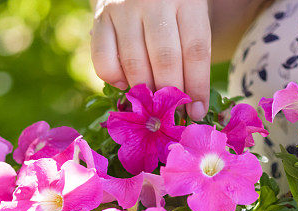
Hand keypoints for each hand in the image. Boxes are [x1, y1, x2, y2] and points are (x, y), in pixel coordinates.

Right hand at [90, 0, 210, 119]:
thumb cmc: (172, 9)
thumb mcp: (190, 19)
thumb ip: (192, 54)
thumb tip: (194, 108)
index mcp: (186, 0)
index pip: (195, 50)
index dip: (197, 86)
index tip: (197, 112)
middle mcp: (154, 1)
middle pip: (165, 59)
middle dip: (170, 94)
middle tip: (171, 112)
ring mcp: (124, 9)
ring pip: (135, 63)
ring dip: (144, 91)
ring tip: (152, 104)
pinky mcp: (100, 18)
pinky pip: (104, 59)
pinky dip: (115, 79)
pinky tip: (125, 84)